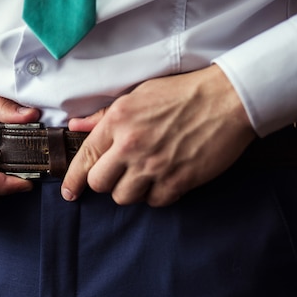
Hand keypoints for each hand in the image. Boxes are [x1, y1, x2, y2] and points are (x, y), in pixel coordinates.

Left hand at [61, 65, 256, 205]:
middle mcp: (130, 146)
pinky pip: (154, 202)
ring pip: (124, 197)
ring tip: (144, 175)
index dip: (73, 180)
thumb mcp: (136, 96)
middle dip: (105, 182)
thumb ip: (103, 116)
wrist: (226, 99)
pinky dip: (157, 195)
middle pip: (99, 184)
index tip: (69, 193)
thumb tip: (76, 125)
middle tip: (119, 174)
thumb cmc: (180, 94)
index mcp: (117, 122)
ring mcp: (154, 166)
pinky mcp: (177, 181)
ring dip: (131, 190)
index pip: (85, 158)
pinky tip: (165, 178)